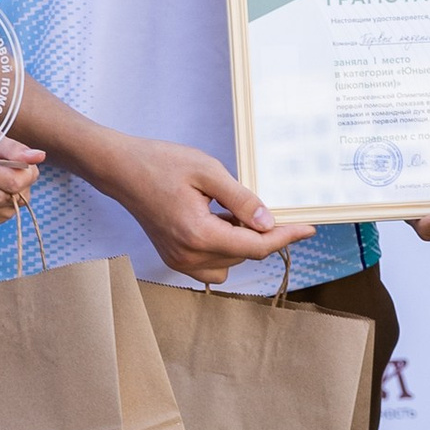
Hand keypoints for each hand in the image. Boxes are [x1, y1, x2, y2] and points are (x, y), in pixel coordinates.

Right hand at [105, 135, 314, 286]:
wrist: (121, 169)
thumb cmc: (159, 163)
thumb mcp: (208, 171)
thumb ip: (241, 199)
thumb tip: (268, 222)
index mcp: (199, 235)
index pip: (256, 247)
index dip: (286, 237)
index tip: (307, 228)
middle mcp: (188, 255)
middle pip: (245, 255)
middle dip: (257, 233)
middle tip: (253, 202)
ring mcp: (179, 260)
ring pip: (230, 263)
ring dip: (239, 241)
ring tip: (226, 209)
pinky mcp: (174, 258)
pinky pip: (211, 266)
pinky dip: (222, 248)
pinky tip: (215, 222)